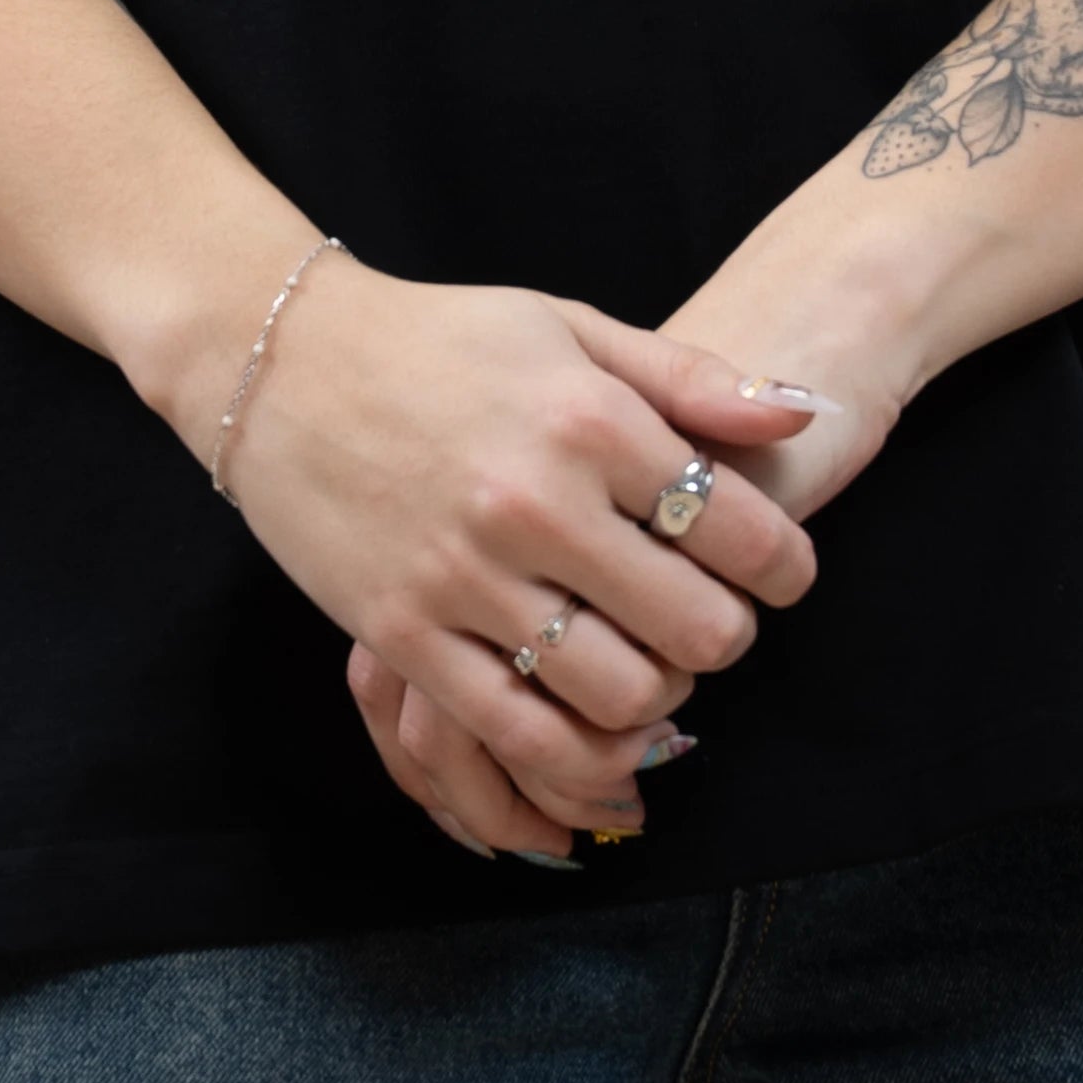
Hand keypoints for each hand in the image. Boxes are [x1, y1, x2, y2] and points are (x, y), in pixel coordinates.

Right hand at [223, 263, 819, 842]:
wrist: (281, 360)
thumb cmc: (443, 339)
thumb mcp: (571, 328)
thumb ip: (691, 378)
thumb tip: (801, 415)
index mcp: (587, 420)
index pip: (738, 529)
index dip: (784, 568)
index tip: (778, 575)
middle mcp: (532, 503)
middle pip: (695, 630)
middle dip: (726, 640)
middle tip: (712, 623)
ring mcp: (463, 578)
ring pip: (616, 697)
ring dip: (658, 702)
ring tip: (651, 669)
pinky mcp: (403, 635)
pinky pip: (513, 733)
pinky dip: (575, 754)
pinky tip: (597, 732)